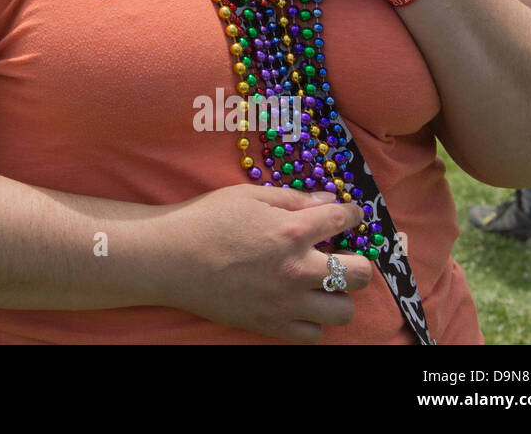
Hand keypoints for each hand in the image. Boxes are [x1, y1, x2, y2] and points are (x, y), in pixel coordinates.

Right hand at [165, 185, 373, 342]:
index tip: (351, 215)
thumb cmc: (206, 219)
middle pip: (360, 275)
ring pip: (344, 310)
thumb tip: (326, 201)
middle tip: (343, 256)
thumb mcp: (249, 196)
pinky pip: (314, 335)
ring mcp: (287, 302)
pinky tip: (300, 306)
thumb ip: (292, 199)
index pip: (343, 220)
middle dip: (359, 261)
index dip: (353, 214)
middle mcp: (298, 269)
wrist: (170, 258)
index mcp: (292, 230)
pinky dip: (313, 321)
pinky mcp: (271, 325)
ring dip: (339, 295)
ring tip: (322, 285)